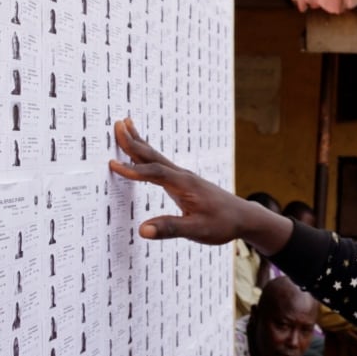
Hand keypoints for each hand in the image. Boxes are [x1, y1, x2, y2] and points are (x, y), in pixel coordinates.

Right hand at [108, 119, 291, 251]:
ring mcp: (183, 177)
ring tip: (125, 125)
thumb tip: (143, 230)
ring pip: (157, 157)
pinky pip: (161, 164)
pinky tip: (142, 151)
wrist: (243, 217)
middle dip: (134, 142)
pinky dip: (147, 154)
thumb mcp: (197, 230)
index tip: (113, 164)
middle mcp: (183, 176)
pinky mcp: (184, 181)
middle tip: (117, 125)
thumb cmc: (222, 224)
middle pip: (154, 156)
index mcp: (185, 185)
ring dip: (139, 142)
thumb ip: (171, 229)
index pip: (155, 174)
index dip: (134, 170)